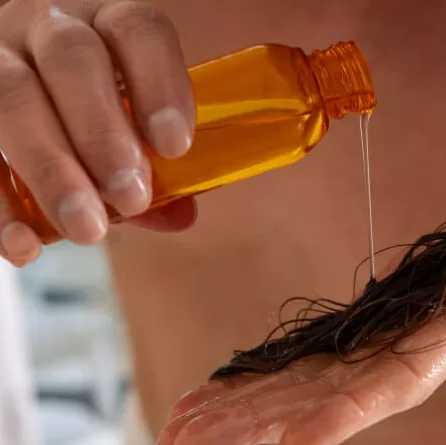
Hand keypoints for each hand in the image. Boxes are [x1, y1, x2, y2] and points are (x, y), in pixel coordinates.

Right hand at [0, 0, 195, 265]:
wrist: (31, 91)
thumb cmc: (93, 110)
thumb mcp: (130, 123)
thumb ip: (156, 166)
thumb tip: (179, 214)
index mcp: (105, 23)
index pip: (135, 30)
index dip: (159, 84)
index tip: (175, 145)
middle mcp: (46, 27)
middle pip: (71, 58)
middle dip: (102, 132)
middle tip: (130, 194)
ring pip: (11, 96)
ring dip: (51, 168)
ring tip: (87, 227)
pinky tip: (25, 244)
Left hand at [156, 155, 445, 444]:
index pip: (401, 376)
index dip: (349, 409)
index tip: (294, 442)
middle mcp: (415, 346)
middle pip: (336, 397)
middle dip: (267, 424)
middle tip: (190, 440)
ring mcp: (385, 343)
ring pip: (310, 387)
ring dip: (248, 411)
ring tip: (182, 428)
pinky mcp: (365, 333)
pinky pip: (307, 362)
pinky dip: (261, 381)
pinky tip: (215, 396)